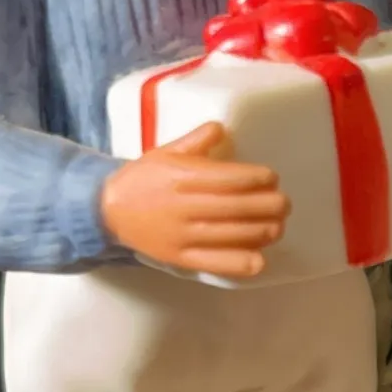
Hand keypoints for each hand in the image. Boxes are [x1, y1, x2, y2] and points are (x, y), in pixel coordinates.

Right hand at [100, 122, 290, 279]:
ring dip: (263, 231)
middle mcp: (184, 207)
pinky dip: (242, 262)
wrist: (107, 211)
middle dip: (268, 206)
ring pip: (232, 236)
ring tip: (277, 226)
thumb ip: (196, 141)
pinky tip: (260, 257)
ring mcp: (182, 236)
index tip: (272, 177)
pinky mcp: (180, 259)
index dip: (256, 178)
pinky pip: (216, 263)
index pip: (228, 178)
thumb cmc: (143, 179)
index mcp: (181, 177)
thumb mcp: (165, 152)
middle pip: (236, 208)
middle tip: (284, 203)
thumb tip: (221, 127)